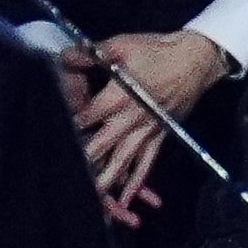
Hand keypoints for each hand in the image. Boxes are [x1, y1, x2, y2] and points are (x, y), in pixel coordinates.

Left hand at [69, 26, 232, 211]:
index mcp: (119, 96)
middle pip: (102, 147)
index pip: (86, 117)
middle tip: (67, 182)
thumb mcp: (121, 45)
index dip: (69, 128)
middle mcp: (131, 118)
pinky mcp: (160, 135)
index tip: (50, 140)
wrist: (197, 58)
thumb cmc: (158, 50)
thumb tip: (64, 57)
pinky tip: (128, 200)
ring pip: (124, 161)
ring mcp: (148, 130)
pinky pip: (147, 163)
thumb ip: (90, 53)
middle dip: (85, 165)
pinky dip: (138, 182)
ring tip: (94, 202)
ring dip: (108, 182)